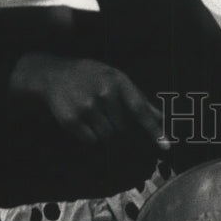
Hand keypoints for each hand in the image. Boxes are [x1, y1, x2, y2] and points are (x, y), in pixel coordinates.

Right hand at [10, 53, 169, 150]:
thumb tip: (160, 116)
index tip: (165, 145)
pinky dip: (91, 135)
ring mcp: (86, 108)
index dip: (153, 129)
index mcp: (118, 81)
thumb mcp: (115, 77)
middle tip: (107, 115)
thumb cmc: (91, 75)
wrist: (55, 74)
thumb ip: (138, 97)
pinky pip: (90, 140)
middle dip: (119, 127)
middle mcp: (103, 94)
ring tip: (95, 115)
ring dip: (104, 132)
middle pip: (122, 129)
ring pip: (107, 137)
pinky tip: (84, 119)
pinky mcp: (71, 121)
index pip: (140, 109)